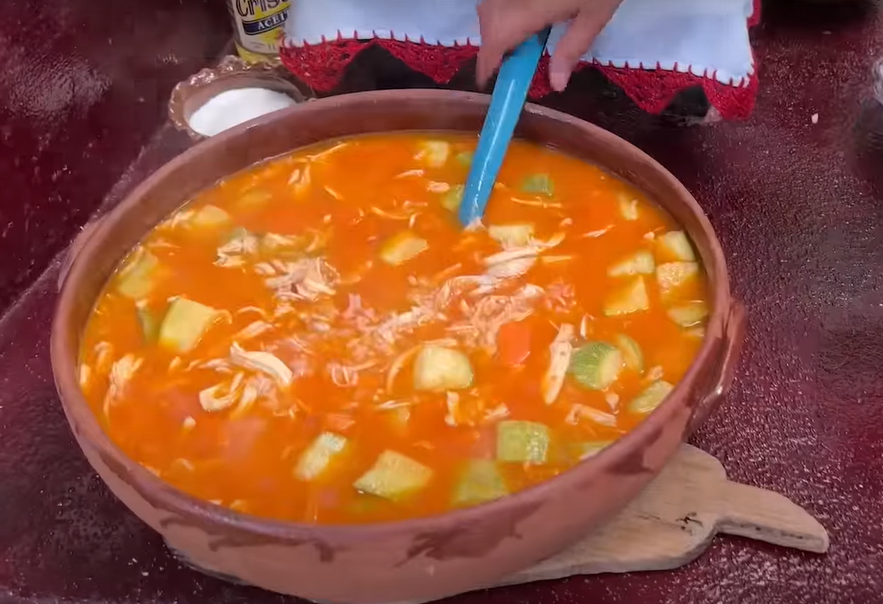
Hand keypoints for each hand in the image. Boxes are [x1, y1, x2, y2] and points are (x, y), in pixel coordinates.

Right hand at [476, 0, 624, 91]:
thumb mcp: (594, 17)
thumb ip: (571, 49)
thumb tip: (556, 85)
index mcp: (526, 11)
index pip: (493, 43)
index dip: (486, 64)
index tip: (488, 79)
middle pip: (487, 21)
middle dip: (494, 43)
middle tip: (514, 56)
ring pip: (491, 4)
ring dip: (498, 22)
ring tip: (523, 32)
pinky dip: (505, 6)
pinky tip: (528, 8)